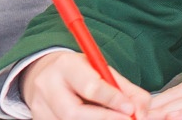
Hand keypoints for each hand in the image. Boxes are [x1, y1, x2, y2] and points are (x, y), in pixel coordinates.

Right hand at [23, 51, 151, 119]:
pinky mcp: (39, 119)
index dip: (113, 100)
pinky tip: (96, 118)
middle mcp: (47, 86)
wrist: (47, 76)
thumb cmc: (80, 74)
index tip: (131, 110)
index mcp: (65, 66)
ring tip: (113, 118)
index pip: (90, 87)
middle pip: (74, 114)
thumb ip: (126, 90)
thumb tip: (142, 111)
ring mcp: (40, 107)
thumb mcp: (101, 72)